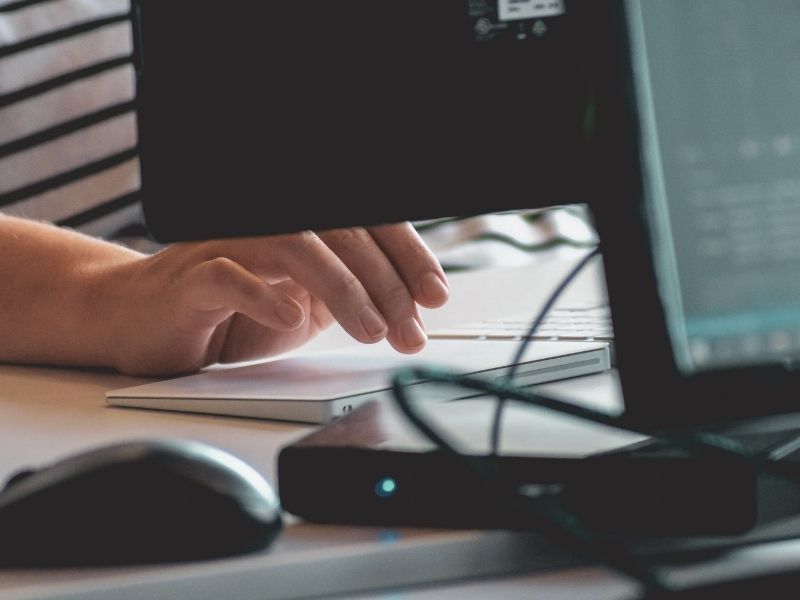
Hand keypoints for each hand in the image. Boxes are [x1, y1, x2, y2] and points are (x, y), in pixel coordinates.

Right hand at [97, 223, 448, 375]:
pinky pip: (230, 276)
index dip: (406, 255)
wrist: (144, 322)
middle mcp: (268, 225)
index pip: (365, 225)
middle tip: (411, 328)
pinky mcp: (191, 277)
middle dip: (386, 283)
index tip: (435, 295)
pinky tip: (291, 318)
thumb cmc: (228, 312)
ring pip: (295, 246)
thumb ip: (348, 294)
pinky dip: (264, 295)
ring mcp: (228, 245)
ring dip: (343, 289)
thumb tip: (410, 303)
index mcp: (301, 229)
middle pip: (341, 232)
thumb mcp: (304, 305)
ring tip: (371, 329)